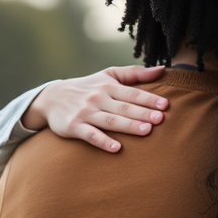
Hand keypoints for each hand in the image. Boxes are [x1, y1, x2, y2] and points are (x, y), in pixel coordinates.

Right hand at [22, 66, 169, 152]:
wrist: (52, 98)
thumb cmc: (89, 87)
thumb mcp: (109, 75)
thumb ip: (135, 73)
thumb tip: (162, 69)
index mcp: (108, 86)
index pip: (132, 93)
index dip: (149, 99)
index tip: (166, 105)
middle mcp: (97, 98)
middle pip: (124, 107)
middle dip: (142, 113)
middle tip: (160, 119)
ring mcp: (86, 113)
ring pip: (110, 121)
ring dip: (128, 126)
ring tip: (146, 131)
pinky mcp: (74, 127)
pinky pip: (90, 135)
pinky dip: (103, 141)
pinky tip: (117, 148)